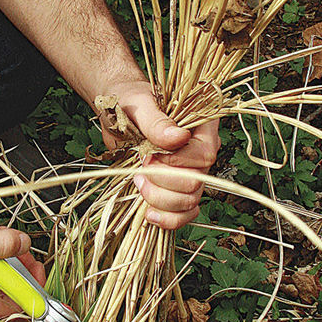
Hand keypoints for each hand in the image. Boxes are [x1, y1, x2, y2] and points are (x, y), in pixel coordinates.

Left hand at [100, 79, 220, 229]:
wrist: (117, 112)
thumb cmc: (130, 102)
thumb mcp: (139, 105)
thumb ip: (157, 121)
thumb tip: (178, 137)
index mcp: (202, 128)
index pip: (204, 155)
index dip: (176, 162)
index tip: (149, 155)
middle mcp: (201, 153)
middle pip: (196, 183)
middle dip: (163, 182)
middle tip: (141, 167)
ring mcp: (191, 174)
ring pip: (189, 202)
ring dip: (160, 199)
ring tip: (138, 182)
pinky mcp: (176, 190)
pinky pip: (183, 215)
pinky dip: (168, 219)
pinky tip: (150, 213)